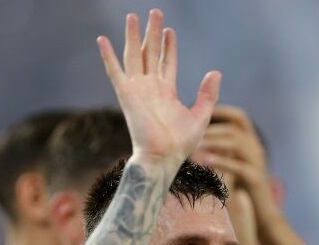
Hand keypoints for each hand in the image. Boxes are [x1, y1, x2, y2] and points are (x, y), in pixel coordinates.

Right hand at [97, 9, 220, 165]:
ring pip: (134, 56)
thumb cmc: (181, 143)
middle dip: (153, 33)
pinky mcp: (126, 94)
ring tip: (132, 16)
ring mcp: (137, 90)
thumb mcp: (201, 115)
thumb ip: (208, 94)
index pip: (167, 62)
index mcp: (167, 92)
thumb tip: (216, 72)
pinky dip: (108, 56)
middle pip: (151, 54)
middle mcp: (151, 88)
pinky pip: (114, 72)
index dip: (169, 46)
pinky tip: (102, 40)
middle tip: (155, 12)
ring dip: (133, 36)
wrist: (163, 157)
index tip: (170, 30)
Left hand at [192, 106, 274, 208]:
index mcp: (252, 142)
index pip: (240, 117)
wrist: (263, 213)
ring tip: (195, 146)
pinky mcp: (255, 178)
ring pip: (236, 143)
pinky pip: (238, 166)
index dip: (222, 111)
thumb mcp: (235, 164)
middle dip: (212, 129)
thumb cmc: (244, 187)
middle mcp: (256, 148)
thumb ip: (224, 150)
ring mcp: (257, 162)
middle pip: (235, 129)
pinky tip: (205, 162)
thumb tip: (198, 139)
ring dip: (214, 142)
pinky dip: (221, 162)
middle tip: (192, 133)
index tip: (203, 111)